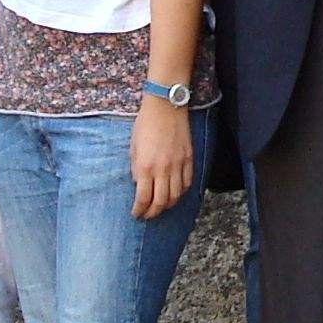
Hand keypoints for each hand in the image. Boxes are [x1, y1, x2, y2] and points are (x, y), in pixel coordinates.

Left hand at [130, 94, 194, 219]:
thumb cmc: (145, 124)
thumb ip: (137, 169)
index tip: (136, 214)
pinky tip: (175, 193)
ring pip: (176, 195)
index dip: (139, 210)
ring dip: (167, 205)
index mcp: (146, 166)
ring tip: (161, 206)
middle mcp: (163, 169)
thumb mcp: (133, 148)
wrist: (166, 107)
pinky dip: (181, 192)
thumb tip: (140, 185)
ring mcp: (178, 165)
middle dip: (153, 213)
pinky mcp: (189, 159)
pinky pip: (187, 183)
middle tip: (147, 215)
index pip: (144, 198)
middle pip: (161, 202)